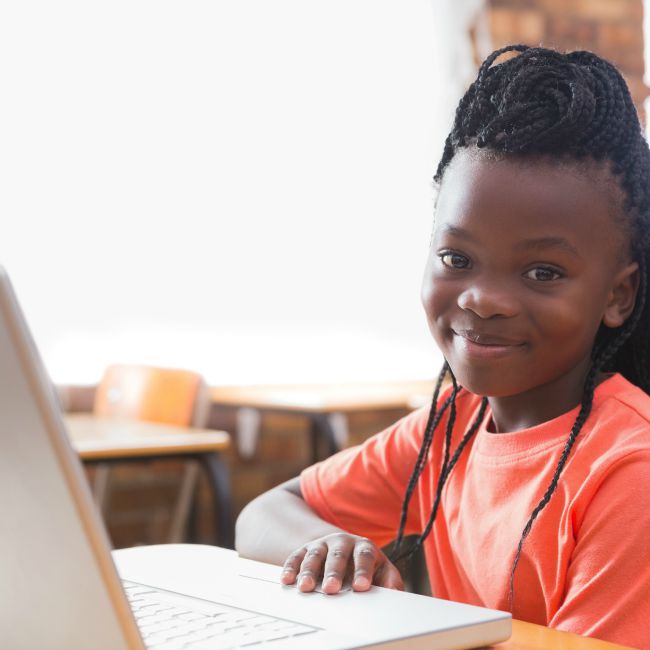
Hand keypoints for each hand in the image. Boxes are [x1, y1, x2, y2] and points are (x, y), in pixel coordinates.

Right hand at [280, 533, 403, 594]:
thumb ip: (390, 580)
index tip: (362, 586)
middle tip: (332, 588)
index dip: (363, 571)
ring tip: (306, 587)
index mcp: (363, 547)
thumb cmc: (364, 565)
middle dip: (334, 572)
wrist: (341, 547)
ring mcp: (322, 544)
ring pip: (315, 555)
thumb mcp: (381, 570)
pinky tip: (287, 580)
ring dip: (309, 571)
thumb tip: (396, 593)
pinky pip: (296, 557)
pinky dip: (290, 568)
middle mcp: (341, 542)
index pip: (365, 556)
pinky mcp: (305, 550)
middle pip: (338, 554)